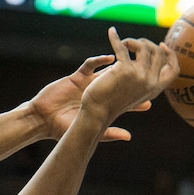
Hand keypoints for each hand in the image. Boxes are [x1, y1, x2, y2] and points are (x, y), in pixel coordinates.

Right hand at [28, 27, 176, 141]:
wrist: (42, 119)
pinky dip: (99, 61)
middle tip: (147, 71)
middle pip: (119, 84)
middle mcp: (98, 95)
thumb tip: (129, 137)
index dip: (138, 100)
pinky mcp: (77, 76)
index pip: (124, 103)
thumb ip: (108, 133)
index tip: (151, 99)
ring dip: (119, 63)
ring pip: (108, 70)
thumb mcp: (86, 130)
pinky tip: (110, 58)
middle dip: (133, 78)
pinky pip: (90, 65)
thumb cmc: (61, 129)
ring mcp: (88, 84)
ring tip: (132, 58)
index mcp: (101, 108)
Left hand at [78, 27, 178, 130]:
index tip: (162, 45)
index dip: (171, 55)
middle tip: (133, 44)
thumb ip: (146, 79)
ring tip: (123, 44)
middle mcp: (150, 82)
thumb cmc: (113, 103)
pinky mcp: (124, 69)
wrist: (97, 112)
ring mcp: (139, 75)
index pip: (173, 69)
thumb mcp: (136, 93)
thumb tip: (155, 60)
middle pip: (158, 53)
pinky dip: (115, 38)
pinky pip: (122, 47)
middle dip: (147, 44)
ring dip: (133, 41)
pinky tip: (111, 32)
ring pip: (144, 47)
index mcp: (155, 89)